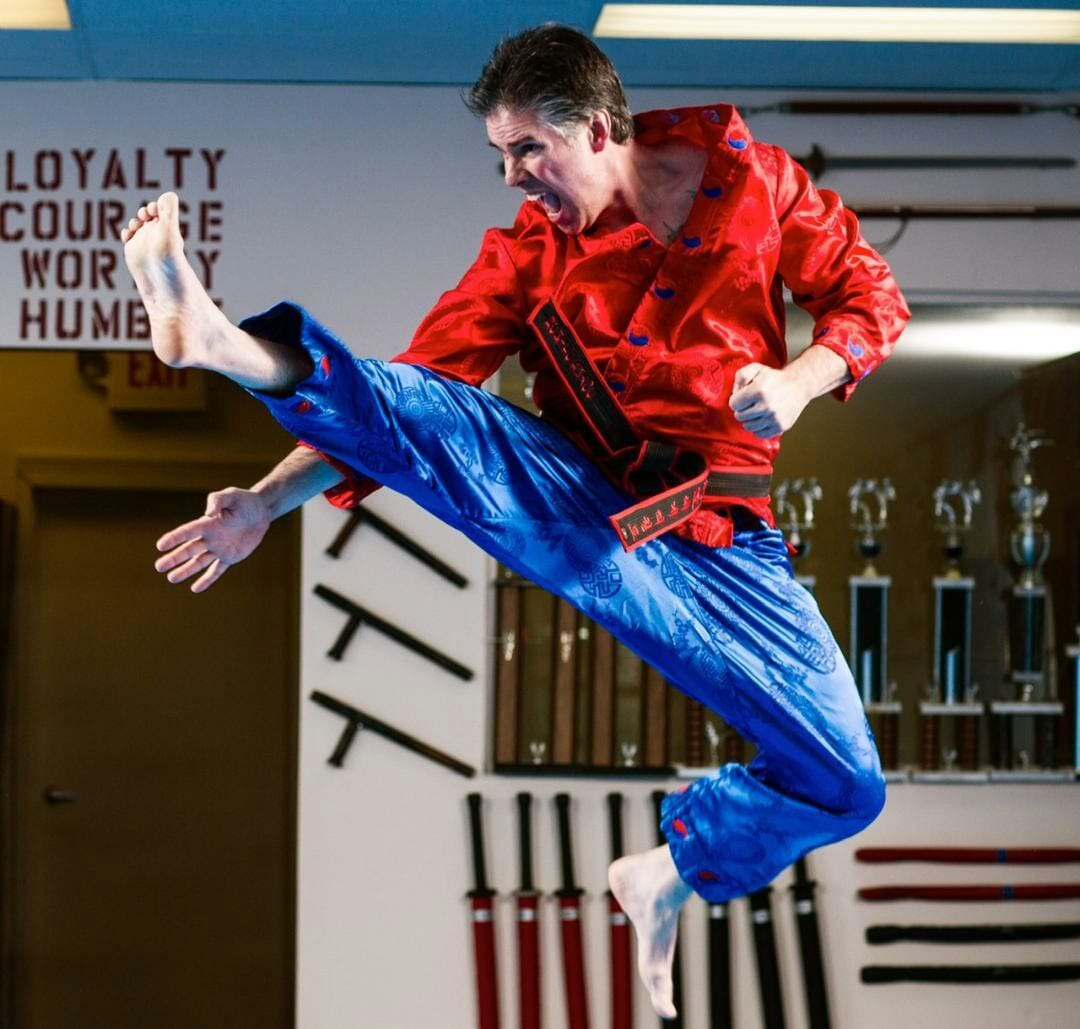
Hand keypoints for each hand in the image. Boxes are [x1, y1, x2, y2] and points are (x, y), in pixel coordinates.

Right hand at [154, 487, 272, 592]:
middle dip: (174, 559)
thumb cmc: (244, 501)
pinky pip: (217, 570)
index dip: (174, 538)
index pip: (187, 532)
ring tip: (171, 579)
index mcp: (207, 523)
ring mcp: (219, 548)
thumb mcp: (231, 496)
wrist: (260, 511)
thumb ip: (217, 500)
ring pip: (199, 562)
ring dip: (185, 570)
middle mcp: (209, 537)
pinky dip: (207, 580)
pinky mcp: (230, 557)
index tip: (160, 546)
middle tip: (158, 567)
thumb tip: (208, 514)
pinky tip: (195, 588)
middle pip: (189, 550)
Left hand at [728, 362, 811, 438]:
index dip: (736, 400)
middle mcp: (767, 406)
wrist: (799, 385)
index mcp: (759, 390)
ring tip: (757, 411)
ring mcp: (774, 418)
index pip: (734, 404)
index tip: (743, 397)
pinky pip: (760, 434)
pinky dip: (759, 428)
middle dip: (742, 410)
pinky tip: (763, 418)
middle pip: (739, 416)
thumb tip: (735, 393)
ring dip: (750, 419)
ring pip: (748, 427)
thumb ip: (740, 376)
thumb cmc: (774, 377)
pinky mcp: (781, 426)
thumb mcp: (756, 368)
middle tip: (751, 403)